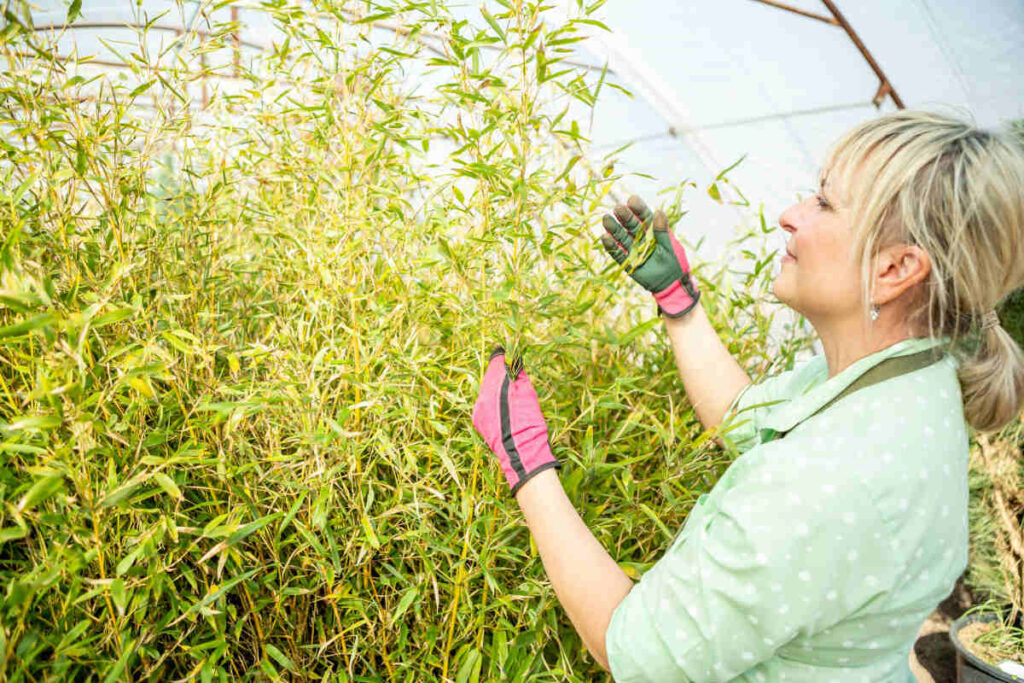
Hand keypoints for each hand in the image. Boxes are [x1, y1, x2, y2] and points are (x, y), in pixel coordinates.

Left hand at [471, 346, 560, 495]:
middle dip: (498, 374)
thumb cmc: (530, 422)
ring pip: (485, 391)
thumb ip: (518, 375)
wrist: (522, 451)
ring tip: (507, 393)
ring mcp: (478, 408)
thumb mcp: (528, 394)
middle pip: (489, 377)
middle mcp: (483, 395)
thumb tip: (514, 362)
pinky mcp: (478, 420)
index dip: (500, 357)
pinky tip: (502, 408)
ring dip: (494, 388)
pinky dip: (491, 402)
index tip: (502, 351)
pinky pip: (483, 404)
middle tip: (509, 372)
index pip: (496, 364)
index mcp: (496, 386)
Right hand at [600, 195, 700, 317]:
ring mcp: (633, 249)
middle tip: (618, 208)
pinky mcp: (627, 262)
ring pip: (621, 236)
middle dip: (624, 216)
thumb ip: (663, 231)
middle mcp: (641, 237)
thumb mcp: (670, 246)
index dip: (638, 208)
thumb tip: (658, 211)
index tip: (631, 200)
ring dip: (613, 228)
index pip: (644, 216)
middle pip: (631, 224)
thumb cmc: (674, 263)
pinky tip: (605, 237)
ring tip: (606, 219)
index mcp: (653, 230)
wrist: (670, 284)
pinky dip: (611, 246)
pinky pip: (617, 253)